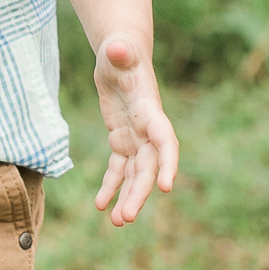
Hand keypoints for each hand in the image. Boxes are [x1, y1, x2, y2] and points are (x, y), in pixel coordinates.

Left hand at [91, 34, 178, 225]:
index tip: (165, 187)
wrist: (121, 56)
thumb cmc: (120, 52)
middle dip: (139, 192)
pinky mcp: (122, 140)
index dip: (167, 163)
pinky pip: (119, 169)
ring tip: (117, 222)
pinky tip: (101, 205)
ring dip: (128, 197)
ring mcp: (136, 137)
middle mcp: (148, 129)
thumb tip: (116, 47)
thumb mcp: (118, 50)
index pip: (165, 141)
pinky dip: (111, 186)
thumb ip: (119, 51)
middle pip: (148, 166)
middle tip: (127, 217)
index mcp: (150, 111)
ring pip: (135, 174)